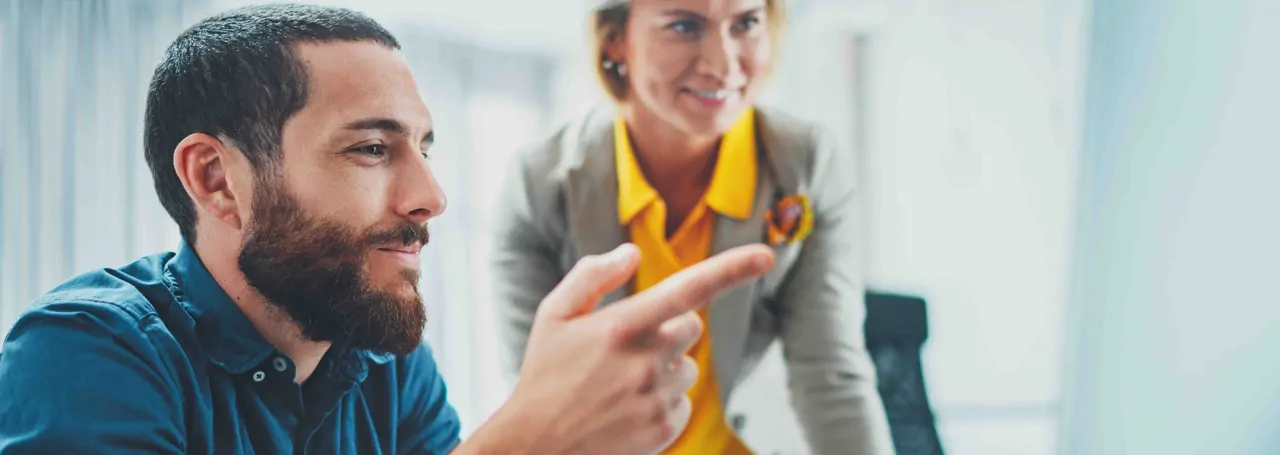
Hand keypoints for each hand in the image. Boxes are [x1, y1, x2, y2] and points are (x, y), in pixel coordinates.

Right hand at [477, 243, 773, 454]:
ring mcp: (657, 399)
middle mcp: (645, 362)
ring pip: (688, 366)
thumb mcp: (553, 316)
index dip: (732, 270)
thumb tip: (631, 252)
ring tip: (619, 384)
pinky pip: (684, 401)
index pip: (687, 289)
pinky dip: (663, 400)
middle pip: (689, 328)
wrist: (535, 446)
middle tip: (624, 349)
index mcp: (620, 327)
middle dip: (667, 330)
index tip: (766, 256)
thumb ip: (592, 276)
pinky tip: (627, 407)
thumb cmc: (544, 374)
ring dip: (664, 368)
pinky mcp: (665, 429)